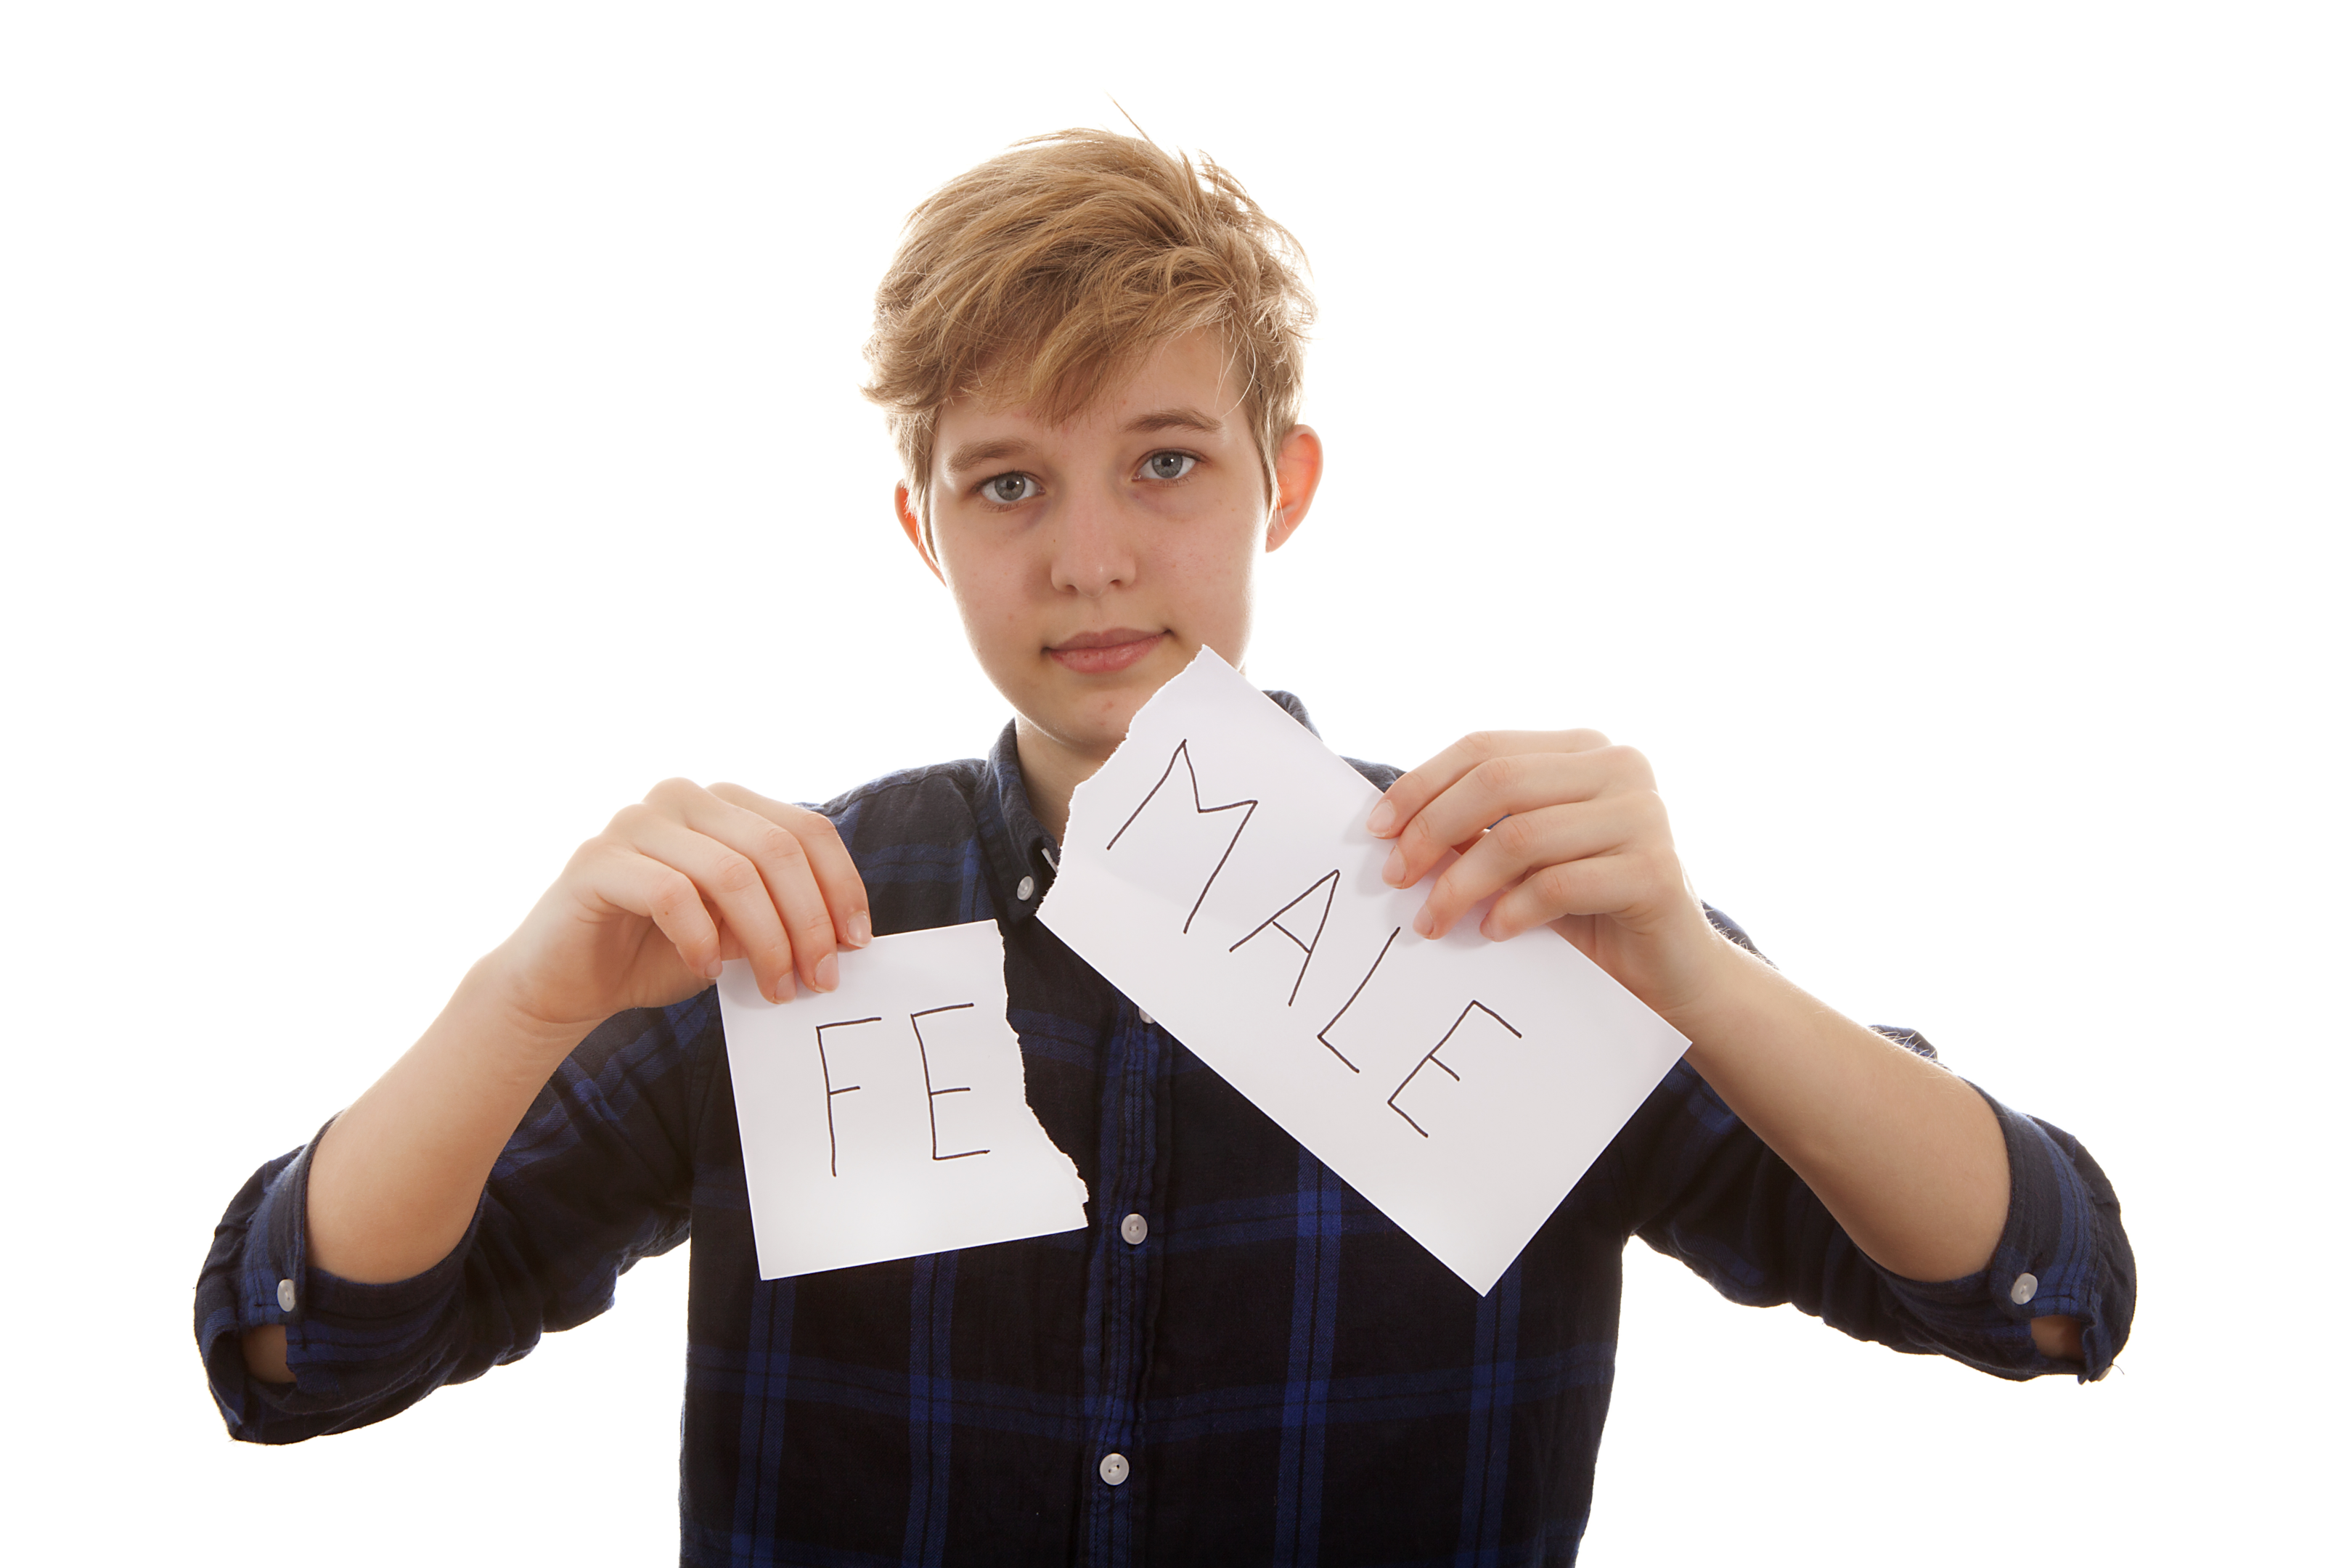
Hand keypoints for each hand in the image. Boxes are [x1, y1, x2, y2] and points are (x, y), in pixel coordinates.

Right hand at [484, 779, 871, 1042]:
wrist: (566, 984)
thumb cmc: (658, 953)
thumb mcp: (737, 932)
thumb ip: (781, 916)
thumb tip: (842, 934)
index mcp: (724, 803)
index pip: (805, 830)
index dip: (841, 887)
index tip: (857, 944)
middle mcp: (683, 797)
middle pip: (777, 850)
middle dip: (809, 922)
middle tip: (821, 980)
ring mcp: (636, 821)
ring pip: (732, 873)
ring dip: (767, 941)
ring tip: (776, 988)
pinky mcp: (597, 859)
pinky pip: (673, 895)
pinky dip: (701, 941)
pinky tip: (708, 972)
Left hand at [1365, 730, 1726, 1019]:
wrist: (1673, 974)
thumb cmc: (1586, 912)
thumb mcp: (1522, 860)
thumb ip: (1474, 831)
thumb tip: (1389, 827)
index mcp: (1584, 749)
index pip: (1485, 748)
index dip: (1422, 785)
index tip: (1376, 831)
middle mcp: (1620, 766)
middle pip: (1498, 782)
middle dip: (1432, 831)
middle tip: (1396, 880)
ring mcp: (1645, 814)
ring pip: (1522, 836)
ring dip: (1462, 883)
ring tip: (1432, 921)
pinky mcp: (1656, 870)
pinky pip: (1559, 884)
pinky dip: (1512, 911)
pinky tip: (1492, 932)